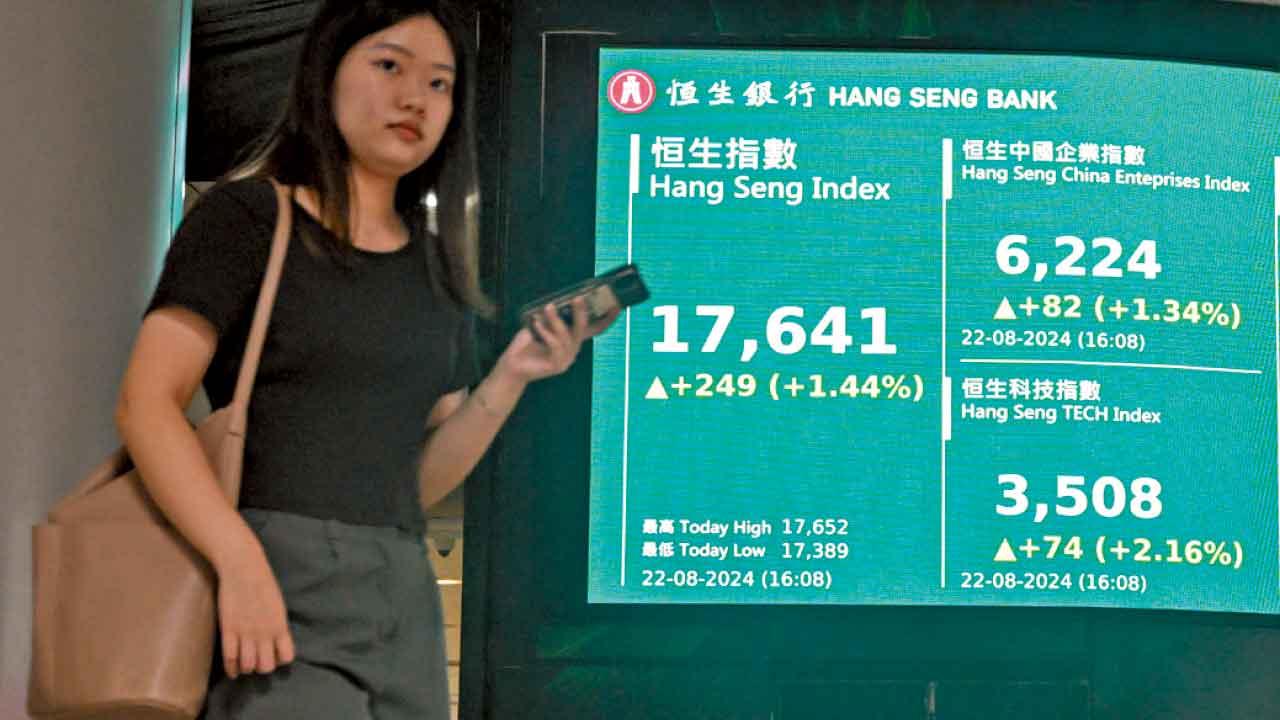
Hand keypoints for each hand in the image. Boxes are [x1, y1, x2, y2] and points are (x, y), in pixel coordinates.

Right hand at [215, 547, 294, 677]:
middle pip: (266, 667)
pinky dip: (231, 669)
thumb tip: (277, 641)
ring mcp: (246, 633)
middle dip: (262, 667)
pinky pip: (230, 658)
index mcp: (280, 625)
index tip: (274, 655)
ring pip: (248, 666)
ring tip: (245, 664)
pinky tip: (233, 671)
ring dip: (247, 668)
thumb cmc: (263, 582)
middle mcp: (265, 633)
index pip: (286, 657)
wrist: (243, 568)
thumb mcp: (278, 605)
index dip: (280, 659)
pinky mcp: (229, 630)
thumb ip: (278, 624)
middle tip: (257, 661)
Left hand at [496, 297, 619, 383]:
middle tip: (577, 298)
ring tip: (547, 307)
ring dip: (556, 320)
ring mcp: (566, 359)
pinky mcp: (557, 365)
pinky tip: (536, 324)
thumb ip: (551, 316)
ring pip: (566, 336)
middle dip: (581, 312)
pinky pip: (555, 345)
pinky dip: (546, 332)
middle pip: (583, 329)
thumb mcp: (540, 325)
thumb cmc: (526, 344)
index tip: (616, 305)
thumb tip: (558, 300)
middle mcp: (573, 350)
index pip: (595, 329)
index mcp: (573, 340)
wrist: (513, 365)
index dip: (607, 318)